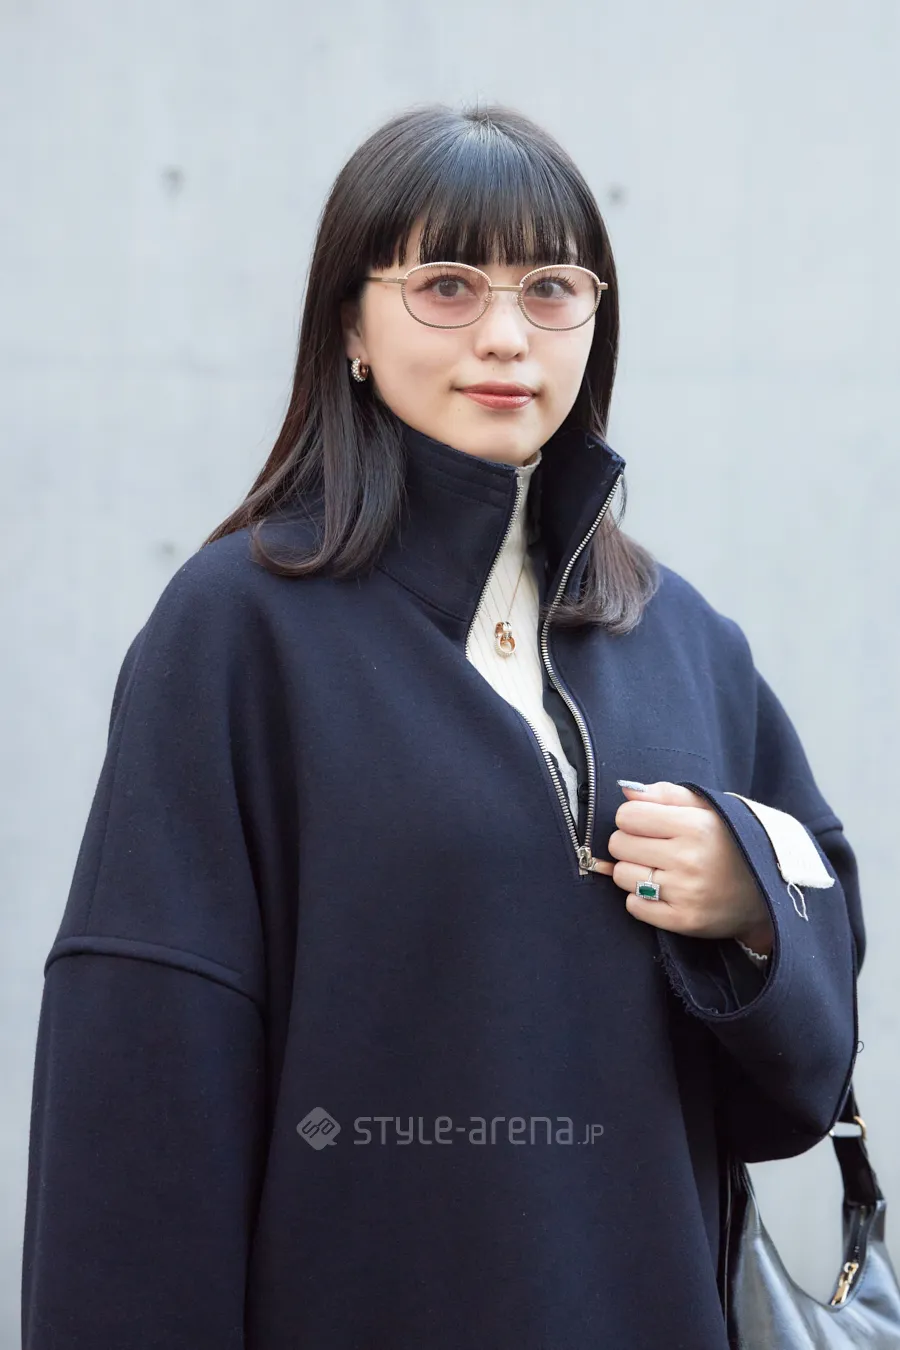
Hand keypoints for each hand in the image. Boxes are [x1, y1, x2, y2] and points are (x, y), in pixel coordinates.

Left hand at [588, 781, 774, 952]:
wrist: (770, 891)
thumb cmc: (733, 842)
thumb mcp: (710, 808)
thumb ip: (667, 794)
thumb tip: (628, 791)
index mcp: (697, 826)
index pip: (628, 815)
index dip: (633, 817)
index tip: (649, 824)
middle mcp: (690, 859)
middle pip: (619, 845)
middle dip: (631, 843)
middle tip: (655, 848)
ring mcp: (686, 893)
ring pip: (621, 875)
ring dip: (633, 871)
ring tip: (660, 870)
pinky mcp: (684, 921)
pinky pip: (633, 906)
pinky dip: (641, 899)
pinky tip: (664, 892)